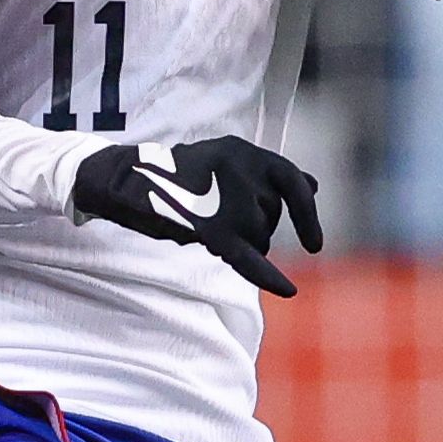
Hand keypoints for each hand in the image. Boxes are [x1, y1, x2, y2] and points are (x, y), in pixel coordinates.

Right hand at [69, 137, 323, 296]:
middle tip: (214, 216)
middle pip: (270, 217)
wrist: (127, 182)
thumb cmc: (177, 174)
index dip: (307, 214)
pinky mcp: (210, 226)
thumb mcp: (225, 161)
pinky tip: (288, 290)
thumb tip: (314, 185)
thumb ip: (268, 174)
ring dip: (240, 243)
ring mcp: (227, 197)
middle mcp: (242, 170)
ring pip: (258, 238)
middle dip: (253, 228)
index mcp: (244, 151)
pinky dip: (268, 276)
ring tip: (204, 225)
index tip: (315, 244)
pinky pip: (248, 257)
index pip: (292, 182)